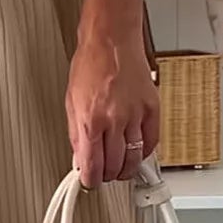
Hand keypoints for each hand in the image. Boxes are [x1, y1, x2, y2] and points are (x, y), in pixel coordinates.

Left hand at [66, 30, 158, 186]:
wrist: (111, 40)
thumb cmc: (90, 64)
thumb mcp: (71, 102)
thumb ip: (76, 134)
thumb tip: (80, 157)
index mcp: (90, 119)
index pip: (92, 165)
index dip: (90, 181)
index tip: (89, 183)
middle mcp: (114, 120)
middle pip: (115, 166)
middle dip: (108, 176)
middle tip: (104, 175)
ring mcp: (135, 115)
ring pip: (135, 158)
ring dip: (126, 169)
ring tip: (120, 168)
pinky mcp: (152, 108)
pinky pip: (151, 142)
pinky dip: (144, 153)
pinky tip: (136, 152)